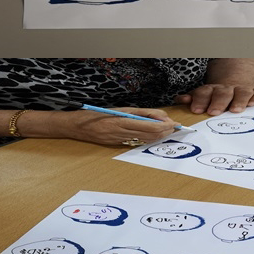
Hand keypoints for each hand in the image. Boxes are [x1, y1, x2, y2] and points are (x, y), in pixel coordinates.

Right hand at [42, 106, 177, 146]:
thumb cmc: (96, 114)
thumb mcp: (118, 109)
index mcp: (121, 120)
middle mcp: (121, 132)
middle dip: (164, 131)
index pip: (148, 125)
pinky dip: (149, 139)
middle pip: (149, 135)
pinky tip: (154, 136)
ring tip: (168, 131)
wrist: (78, 127)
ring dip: (159, 136)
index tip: (172, 122)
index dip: (163, 125)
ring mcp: (119, 140)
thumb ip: (138, 113)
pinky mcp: (117, 145)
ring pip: (145, 140)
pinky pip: (137, 143)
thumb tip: (158, 116)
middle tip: (175, 127)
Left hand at [176, 84, 253, 115]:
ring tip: (235, 110)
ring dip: (238, 100)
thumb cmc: (217, 95)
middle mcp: (227, 89)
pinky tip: (253, 104)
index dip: (200, 100)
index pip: (204, 92)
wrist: (236, 80)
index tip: (196, 110)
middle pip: (223, 93)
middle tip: (213, 112)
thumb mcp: (203, 96)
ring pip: (241, 92)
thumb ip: (192, 99)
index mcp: (212, 90)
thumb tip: (180, 100)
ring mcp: (242, 89)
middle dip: (218, 102)